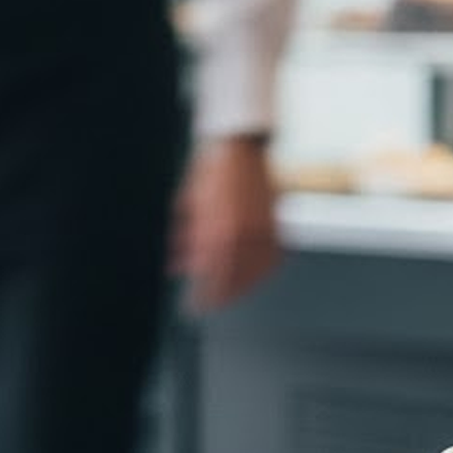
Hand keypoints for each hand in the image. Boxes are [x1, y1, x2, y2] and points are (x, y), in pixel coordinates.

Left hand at [171, 135, 280, 311]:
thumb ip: (183, 239)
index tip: (194, 306)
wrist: (239, 145)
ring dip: (243, 287)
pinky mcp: (276, 223)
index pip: (209, 278)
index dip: (201, 296)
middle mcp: (241, 235)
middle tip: (211, 304)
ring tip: (234, 294)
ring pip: (256, 272)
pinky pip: (275, 257)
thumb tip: (176, 263)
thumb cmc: (211, 171)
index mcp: (216, 232)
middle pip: (232, 280)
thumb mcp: (188, 206)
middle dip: (220, 296)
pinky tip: (258, 275)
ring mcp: (262, 230)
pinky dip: (266, 270)